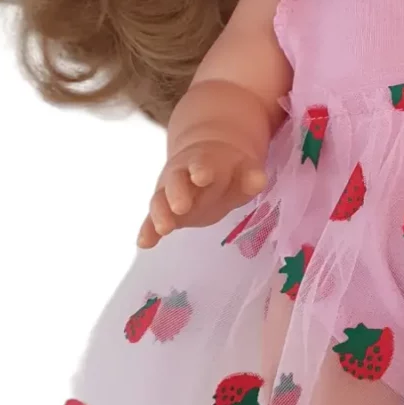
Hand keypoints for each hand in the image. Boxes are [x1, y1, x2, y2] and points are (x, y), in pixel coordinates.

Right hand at [138, 140, 266, 248]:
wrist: (206, 164)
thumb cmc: (229, 170)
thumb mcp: (244, 169)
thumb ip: (251, 176)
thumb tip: (259, 180)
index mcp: (205, 161)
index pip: (202, 163)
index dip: (202, 169)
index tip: (202, 176)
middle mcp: (182, 174)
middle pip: (176, 181)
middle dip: (177, 193)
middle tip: (181, 206)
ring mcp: (170, 193)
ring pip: (161, 200)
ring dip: (161, 214)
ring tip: (163, 229)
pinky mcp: (164, 210)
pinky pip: (152, 219)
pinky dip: (147, 230)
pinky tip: (144, 243)